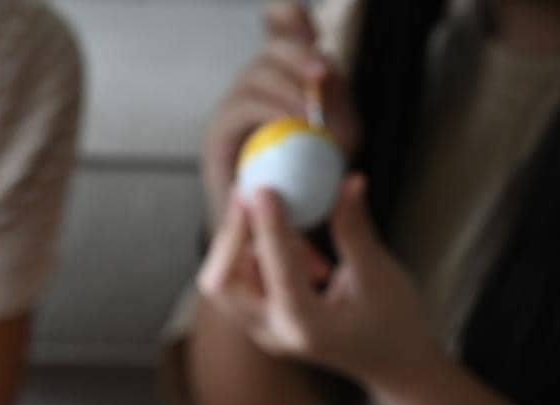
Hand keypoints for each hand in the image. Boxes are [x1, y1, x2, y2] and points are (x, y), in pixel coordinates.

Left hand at [199, 175, 441, 389]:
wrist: (393, 364)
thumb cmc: (394, 322)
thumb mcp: (378, 274)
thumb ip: (353, 229)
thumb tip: (348, 182)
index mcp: (306, 326)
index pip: (276, 270)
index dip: (268, 225)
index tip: (263, 189)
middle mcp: (274, 334)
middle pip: (221, 284)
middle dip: (231, 237)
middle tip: (251, 197)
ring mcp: (264, 332)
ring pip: (226, 282)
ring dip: (251, 247)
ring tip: (309, 247)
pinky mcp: (263, 324)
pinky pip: (243, 284)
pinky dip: (261, 259)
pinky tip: (307, 259)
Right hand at [202, 1, 360, 223]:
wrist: (277, 228)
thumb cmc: (311, 182)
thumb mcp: (340, 137)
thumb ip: (338, 102)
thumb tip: (325, 75)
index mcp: (284, 77)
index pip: (279, 29)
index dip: (286, 16)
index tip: (296, 17)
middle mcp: (254, 85)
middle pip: (271, 48)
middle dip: (298, 54)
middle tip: (322, 76)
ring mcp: (233, 106)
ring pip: (255, 75)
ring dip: (287, 89)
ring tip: (311, 116)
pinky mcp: (218, 133)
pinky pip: (242, 106)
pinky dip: (270, 109)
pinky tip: (292, 123)